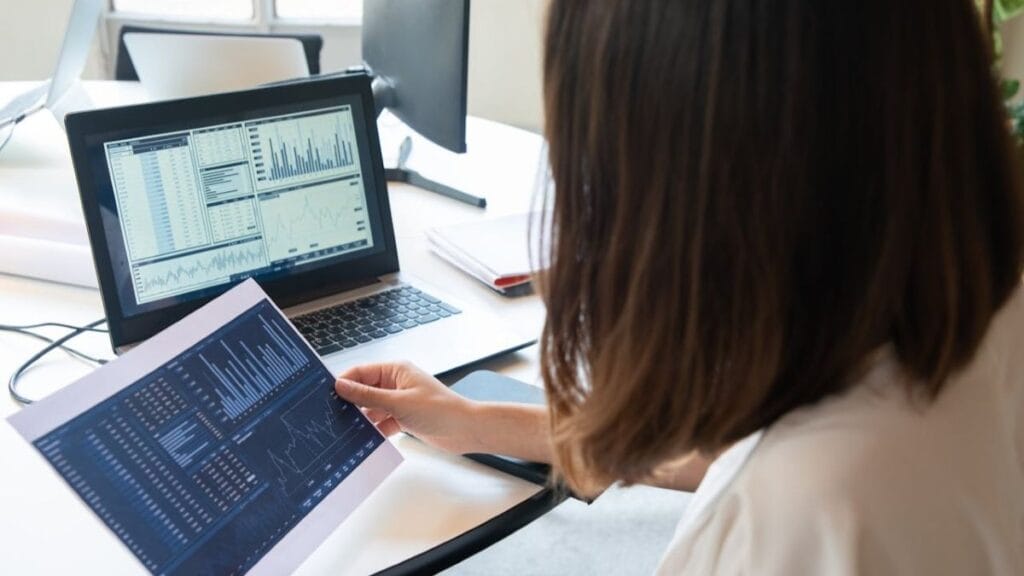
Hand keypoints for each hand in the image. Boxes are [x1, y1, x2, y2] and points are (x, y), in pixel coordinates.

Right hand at [335, 362, 477, 453]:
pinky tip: (365, 440)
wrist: (466, 430)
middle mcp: (396, 383)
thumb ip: (368, 396)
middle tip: (333, 416)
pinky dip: (375, 430)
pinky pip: (382, 422)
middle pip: (364, 391)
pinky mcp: (404, 418)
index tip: (327, 395)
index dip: (344, 382)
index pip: (361, 371)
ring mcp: (400, 401)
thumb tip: (341, 386)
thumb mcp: (399, 402)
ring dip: (363, 419)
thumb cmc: (441, 410)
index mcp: (396, 370)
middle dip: (351, 403)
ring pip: (372, 409)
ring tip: (347, 431)